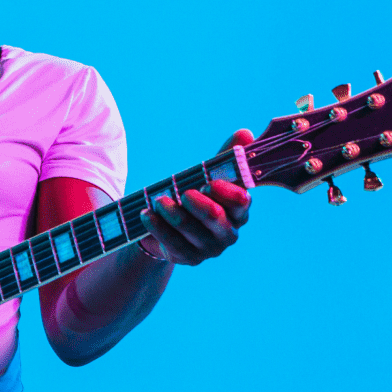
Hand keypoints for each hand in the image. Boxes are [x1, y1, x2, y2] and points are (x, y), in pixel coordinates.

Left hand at [139, 129, 254, 265]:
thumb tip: (245, 133)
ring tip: (158, 200)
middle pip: (217, 218)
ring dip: (173, 213)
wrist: (168, 227)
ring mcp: (210, 248)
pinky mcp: (189, 258)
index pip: (241, 202)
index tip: (208, 182)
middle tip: (183, 192)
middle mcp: (228, 232)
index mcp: (239, 211)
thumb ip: (225, 158)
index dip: (226, 192)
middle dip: (199, 205)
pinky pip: (173, 243)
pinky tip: (145, 215)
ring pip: (192, 230)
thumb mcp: (207, 176)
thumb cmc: (194, 195)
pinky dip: (158, 227)